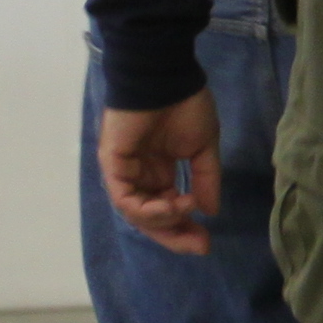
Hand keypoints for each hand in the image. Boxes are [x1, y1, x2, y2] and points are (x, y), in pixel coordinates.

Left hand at [97, 94, 224, 255]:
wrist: (165, 77)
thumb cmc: (184, 104)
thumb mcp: (203, 147)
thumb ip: (205, 180)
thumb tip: (210, 211)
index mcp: (158, 170)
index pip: (167, 208)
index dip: (185, 228)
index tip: (207, 241)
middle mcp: (139, 174)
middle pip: (150, 218)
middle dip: (174, 234)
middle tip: (199, 245)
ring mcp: (124, 170)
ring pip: (137, 213)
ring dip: (163, 220)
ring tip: (184, 213)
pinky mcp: (113, 163)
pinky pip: (125, 198)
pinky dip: (146, 209)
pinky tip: (169, 206)